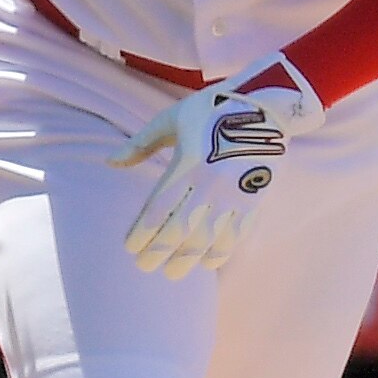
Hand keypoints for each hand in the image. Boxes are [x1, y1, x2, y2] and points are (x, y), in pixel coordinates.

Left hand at [108, 68, 323, 277]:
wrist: (267, 105)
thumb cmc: (212, 109)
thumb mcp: (172, 119)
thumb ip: (141, 143)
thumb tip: (110, 161)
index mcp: (187, 163)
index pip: (158, 208)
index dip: (142, 233)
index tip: (130, 248)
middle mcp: (210, 183)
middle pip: (180, 230)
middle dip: (160, 253)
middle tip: (145, 266)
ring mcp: (235, 194)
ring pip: (208, 238)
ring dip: (188, 260)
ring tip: (172, 272)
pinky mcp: (256, 199)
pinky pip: (237, 235)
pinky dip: (221, 252)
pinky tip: (207, 262)